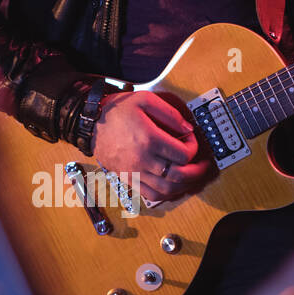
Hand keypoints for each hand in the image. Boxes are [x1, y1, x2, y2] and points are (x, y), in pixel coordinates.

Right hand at [92, 90, 211, 200]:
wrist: (90, 124)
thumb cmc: (116, 111)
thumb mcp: (145, 100)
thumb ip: (169, 113)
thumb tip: (187, 128)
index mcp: (149, 139)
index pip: (183, 154)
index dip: (193, 148)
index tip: (190, 140)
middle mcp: (142, 160)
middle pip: (179, 176)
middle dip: (197, 172)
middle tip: (203, 166)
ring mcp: (134, 172)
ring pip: (166, 189)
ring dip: (184, 186)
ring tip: (191, 178)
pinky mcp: (128, 179)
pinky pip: (150, 195)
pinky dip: (166, 194)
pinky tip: (172, 186)